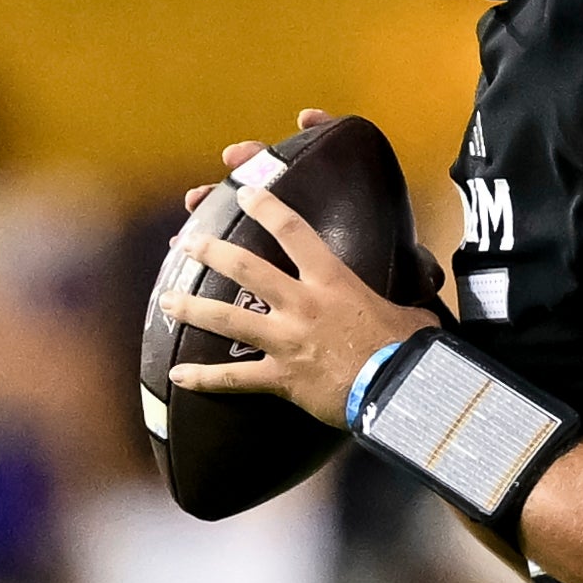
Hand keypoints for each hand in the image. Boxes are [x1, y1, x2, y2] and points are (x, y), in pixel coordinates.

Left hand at [159, 128, 429, 429]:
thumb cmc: (409, 349)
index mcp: (332, 281)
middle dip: (212, 251)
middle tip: (186, 242)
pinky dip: (203, 379)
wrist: (400, 390)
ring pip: (228, 319)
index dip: (266, 207)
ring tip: (166, 299)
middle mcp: (302, 305)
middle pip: (246, 269)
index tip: (244, 192)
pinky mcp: (281, 378)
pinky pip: (234, 378)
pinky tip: (176, 377)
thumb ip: (401, 299)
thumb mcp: (410, 311)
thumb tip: (416, 302)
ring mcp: (287, 341)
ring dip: (193, 308)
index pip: (293, 232)